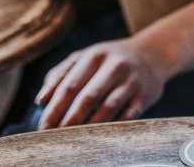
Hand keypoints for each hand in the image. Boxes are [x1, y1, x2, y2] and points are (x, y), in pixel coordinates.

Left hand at [35, 37, 168, 127]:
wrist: (152, 54)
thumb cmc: (109, 60)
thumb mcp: (86, 57)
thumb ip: (61, 74)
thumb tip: (41, 100)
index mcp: (94, 55)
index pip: (70, 85)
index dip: (55, 108)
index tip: (44, 127)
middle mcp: (114, 65)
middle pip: (87, 97)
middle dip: (69, 120)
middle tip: (56, 138)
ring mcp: (131, 80)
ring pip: (108, 108)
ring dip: (89, 126)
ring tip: (75, 140)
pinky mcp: (145, 95)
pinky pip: (127, 116)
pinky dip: (113, 127)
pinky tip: (100, 137)